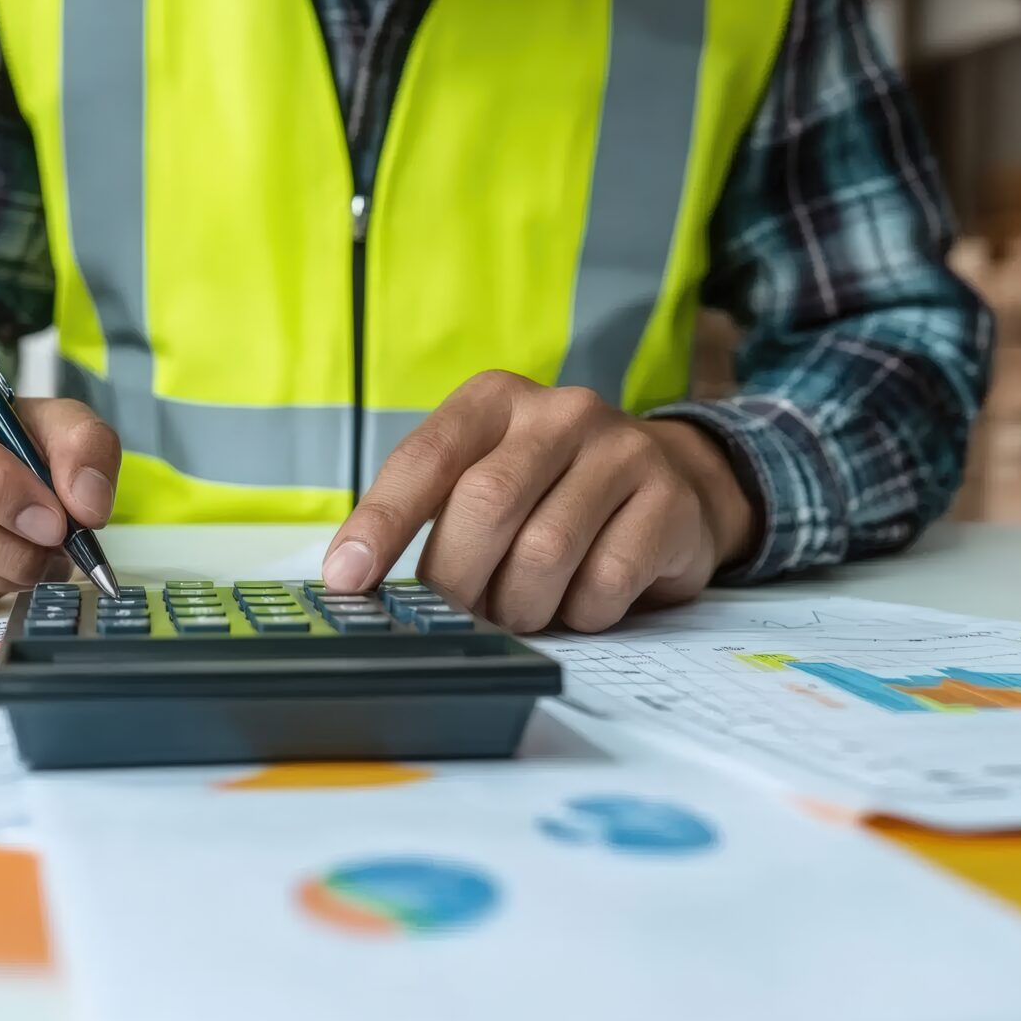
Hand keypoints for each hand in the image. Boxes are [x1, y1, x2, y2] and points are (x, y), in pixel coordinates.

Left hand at [322, 371, 756, 632]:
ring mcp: (621, 450)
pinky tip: (581, 603)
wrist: (673, 482)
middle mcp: (559, 412)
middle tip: (456, 617)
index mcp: (493, 402)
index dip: (381, 524)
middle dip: (457, 581)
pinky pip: (606, 582)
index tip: (347, 579)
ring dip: (520, 606)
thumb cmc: (549, 493)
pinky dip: (581, 613)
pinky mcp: (670, 500)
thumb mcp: (484, 479)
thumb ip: (430, 516)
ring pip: (544, 553)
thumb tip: (358, 582)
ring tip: (521, 610)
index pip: (424, 460)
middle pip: (485, 506)